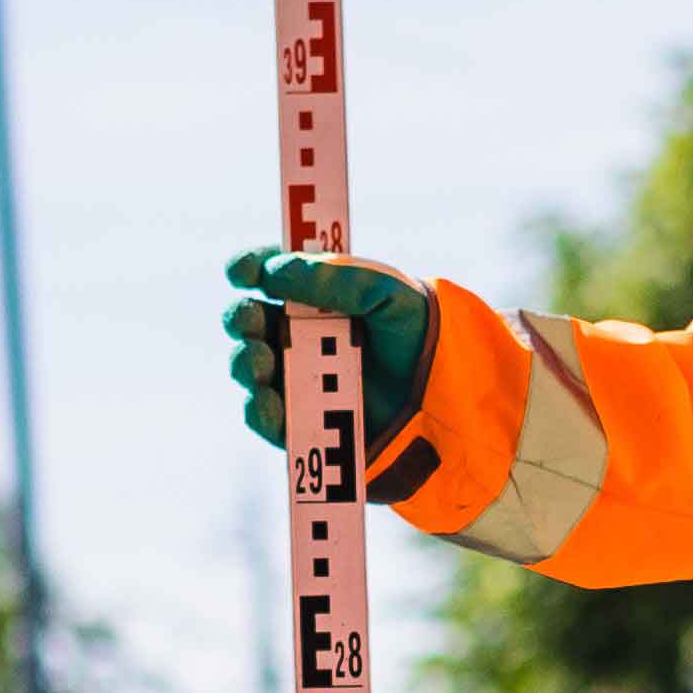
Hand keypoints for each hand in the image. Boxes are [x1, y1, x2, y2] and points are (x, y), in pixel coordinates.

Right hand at [220, 251, 434, 455]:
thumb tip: (274, 270)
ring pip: (251, 369)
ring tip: (259, 359)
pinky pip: (268, 420)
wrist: (450, 395)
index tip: (242, 271)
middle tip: (251, 318)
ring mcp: (301, 379)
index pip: (270, 275)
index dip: (250, 268)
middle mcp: (302, 335)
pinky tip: (264, 399)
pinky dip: (259, 409)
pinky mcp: (306, 424)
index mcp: (318, 297)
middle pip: (251, 322)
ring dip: (245, 362)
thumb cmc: (419, 334)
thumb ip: (336, 277)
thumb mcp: (386, 292)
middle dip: (242, 318)